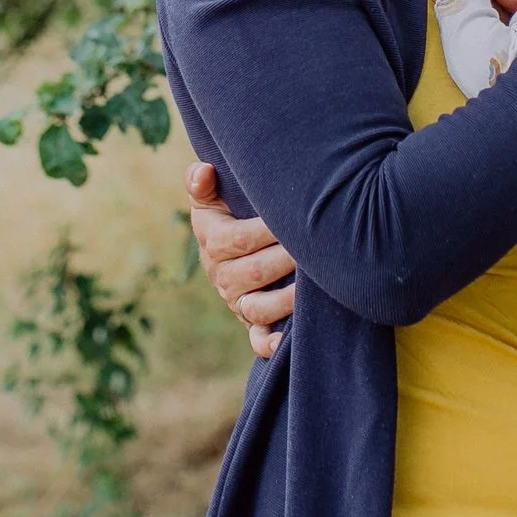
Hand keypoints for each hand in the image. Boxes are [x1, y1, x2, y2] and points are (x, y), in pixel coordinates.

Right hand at [186, 161, 294, 357]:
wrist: (237, 243)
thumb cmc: (231, 210)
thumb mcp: (212, 195)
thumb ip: (201, 182)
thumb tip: (204, 171)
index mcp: (212, 242)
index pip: (237, 239)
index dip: (266, 230)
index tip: (293, 216)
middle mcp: (222, 276)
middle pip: (253, 273)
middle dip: (284, 260)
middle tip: (315, 249)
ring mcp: (238, 302)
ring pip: (258, 307)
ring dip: (284, 299)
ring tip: (309, 288)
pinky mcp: (252, 323)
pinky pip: (257, 339)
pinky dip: (269, 344)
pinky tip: (286, 342)